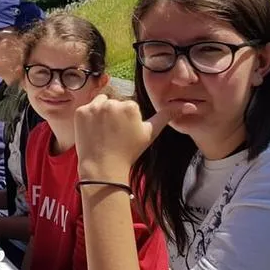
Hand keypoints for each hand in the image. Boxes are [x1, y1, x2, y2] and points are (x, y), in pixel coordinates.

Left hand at [74, 94, 190, 180]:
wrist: (103, 167)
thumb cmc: (129, 151)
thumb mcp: (151, 133)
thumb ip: (167, 115)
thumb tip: (189, 105)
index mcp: (130, 106)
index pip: (129, 106)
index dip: (128, 120)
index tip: (125, 133)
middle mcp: (112, 103)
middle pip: (115, 103)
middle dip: (115, 115)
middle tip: (114, 134)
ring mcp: (94, 107)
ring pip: (101, 102)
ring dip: (102, 112)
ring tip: (104, 131)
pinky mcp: (80, 112)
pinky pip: (87, 109)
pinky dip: (89, 118)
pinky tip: (93, 130)